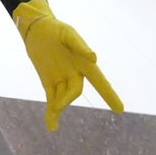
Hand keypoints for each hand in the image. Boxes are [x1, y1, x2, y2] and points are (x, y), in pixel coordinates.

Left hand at [14, 0, 123, 130]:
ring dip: (58, 107)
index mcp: (84, 62)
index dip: (109, 94)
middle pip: (75, 91)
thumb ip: (79, 45)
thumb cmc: (56, 28)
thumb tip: (94, 57)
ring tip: (52, 116)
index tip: (119, 109)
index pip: (99, 80)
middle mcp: (75, 73)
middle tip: (58, 106)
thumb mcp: (67, 33)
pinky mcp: (48, 82)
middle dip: (68, 99)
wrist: (36, 28)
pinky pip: (51, 99)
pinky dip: (51, 113)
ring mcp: (61, 79)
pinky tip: (51, 126)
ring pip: (62, 97)